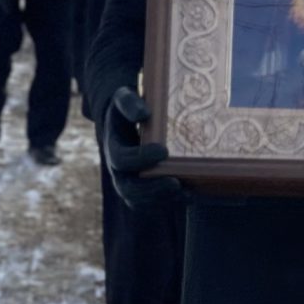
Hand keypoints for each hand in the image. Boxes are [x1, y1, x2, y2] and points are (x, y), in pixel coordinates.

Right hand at [100, 87, 181, 206]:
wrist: (128, 122)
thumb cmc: (129, 109)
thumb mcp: (125, 99)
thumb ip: (130, 103)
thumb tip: (144, 113)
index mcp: (114, 148)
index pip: (121, 159)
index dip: (140, 158)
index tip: (163, 151)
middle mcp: (118, 170)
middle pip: (128, 189)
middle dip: (152, 189)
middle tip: (175, 183)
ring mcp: (129, 183)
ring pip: (140, 201)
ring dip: (163, 199)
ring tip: (185, 193)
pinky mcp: (142, 191)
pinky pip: (152, 204)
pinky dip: (170, 202)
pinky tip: (189, 196)